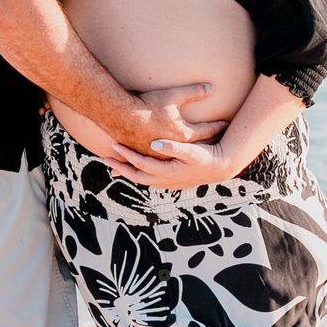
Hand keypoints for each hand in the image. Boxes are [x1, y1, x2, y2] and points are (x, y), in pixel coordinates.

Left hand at [104, 136, 239, 189]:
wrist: (221, 167)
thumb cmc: (207, 157)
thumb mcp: (192, 151)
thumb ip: (173, 147)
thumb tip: (153, 144)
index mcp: (167, 172)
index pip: (141, 165)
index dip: (126, 156)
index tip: (114, 146)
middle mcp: (165, 181)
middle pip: (136, 176)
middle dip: (120, 168)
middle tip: (105, 158)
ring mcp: (167, 182)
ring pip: (141, 178)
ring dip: (127, 172)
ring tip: (114, 164)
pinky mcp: (170, 180)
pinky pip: (148, 178)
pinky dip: (138, 173)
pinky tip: (133, 167)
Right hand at [115, 83, 223, 155]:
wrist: (120, 116)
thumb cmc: (147, 105)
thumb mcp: (173, 96)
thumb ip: (194, 92)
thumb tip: (212, 88)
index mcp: (183, 134)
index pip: (207, 131)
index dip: (218, 126)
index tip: (226, 124)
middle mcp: (174, 147)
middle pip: (196, 147)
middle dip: (207, 144)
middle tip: (218, 143)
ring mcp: (160, 154)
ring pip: (178, 158)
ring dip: (187, 156)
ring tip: (196, 155)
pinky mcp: (147, 155)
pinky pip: (161, 161)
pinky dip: (168, 160)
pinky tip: (170, 161)